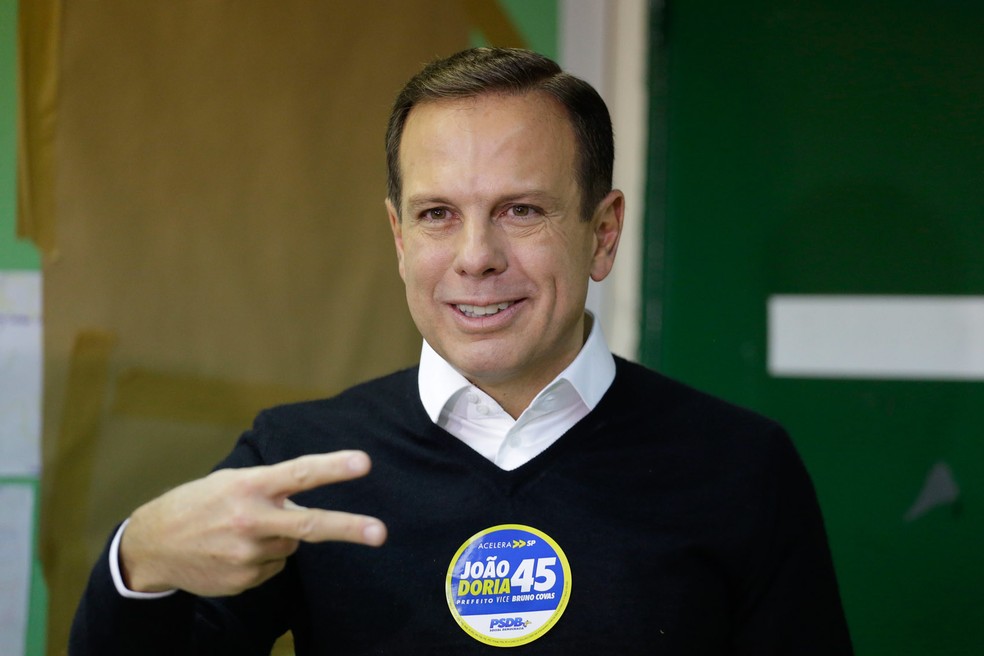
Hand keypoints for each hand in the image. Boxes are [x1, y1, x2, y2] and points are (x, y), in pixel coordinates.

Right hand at [119, 451, 386, 596]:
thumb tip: (305, 503)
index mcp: (248, 486)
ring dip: (279, 536)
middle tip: (381, 533)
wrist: (152, 547)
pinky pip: (274, 565)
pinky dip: (263, 557)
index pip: (299, 473)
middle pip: (310, 525)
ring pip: (291, 545)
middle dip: (349, 528)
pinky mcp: (245, 580)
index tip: (364, 463)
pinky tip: (233, 551)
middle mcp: (251, 520)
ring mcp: (248, 554)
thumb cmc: (197, 504)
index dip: (333, 468)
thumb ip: (270, 488)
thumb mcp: (230, 482)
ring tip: (241, 531)